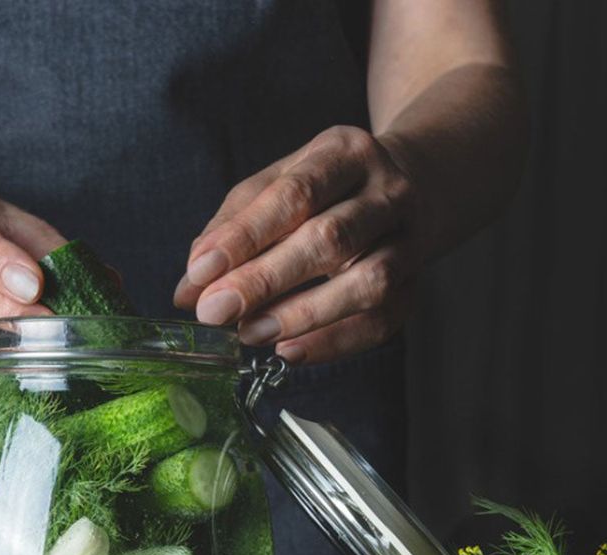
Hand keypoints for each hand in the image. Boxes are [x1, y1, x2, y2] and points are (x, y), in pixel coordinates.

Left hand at [173, 126, 424, 364]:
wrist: (418, 185)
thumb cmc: (327, 189)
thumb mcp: (278, 184)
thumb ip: (231, 229)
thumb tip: (189, 288)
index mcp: (345, 153)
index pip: (294, 194)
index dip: (245, 235)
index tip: (201, 271)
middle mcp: (388, 192)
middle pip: (330, 239)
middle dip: (265, 279)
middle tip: (214, 311)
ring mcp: (409, 240)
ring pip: (367, 282)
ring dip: (302, 314)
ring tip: (249, 333)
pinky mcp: (417, 285)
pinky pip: (381, 322)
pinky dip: (333, 342)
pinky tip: (290, 350)